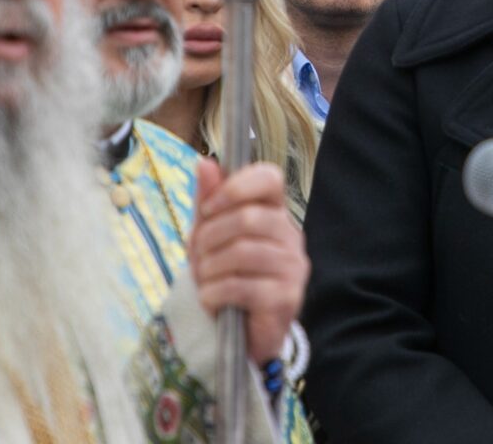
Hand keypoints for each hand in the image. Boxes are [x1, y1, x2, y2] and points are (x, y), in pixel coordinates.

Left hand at [188, 157, 308, 362]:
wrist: (238, 331)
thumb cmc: (225, 275)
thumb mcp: (208, 234)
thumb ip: (208, 200)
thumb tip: (205, 162)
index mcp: (274, 212)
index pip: (269, 178)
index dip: (235, 187)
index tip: (208, 208)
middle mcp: (291, 236)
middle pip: (248, 218)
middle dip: (209, 237)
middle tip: (199, 256)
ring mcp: (293, 267)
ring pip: (241, 252)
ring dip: (209, 268)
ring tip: (205, 280)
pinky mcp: (287, 298)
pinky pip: (240, 286)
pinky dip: (214, 293)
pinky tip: (211, 300)